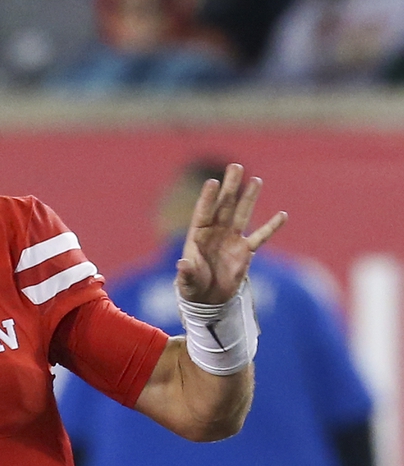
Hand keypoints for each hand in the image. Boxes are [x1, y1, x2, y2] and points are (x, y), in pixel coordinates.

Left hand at [176, 163, 286, 303]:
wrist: (208, 299)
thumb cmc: (193, 287)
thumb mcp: (187, 281)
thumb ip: (186, 272)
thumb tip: (182, 264)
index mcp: (198, 235)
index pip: (203, 212)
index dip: (208, 198)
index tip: (213, 182)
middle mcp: (215, 232)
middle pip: (224, 206)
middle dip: (230, 187)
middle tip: (235, 166)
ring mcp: (232, 239)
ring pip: (242, 214)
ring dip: (248, 197)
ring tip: (255, 179)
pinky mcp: (246, 251)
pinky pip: (261, 237)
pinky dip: (271, 227)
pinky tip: (282, 215)